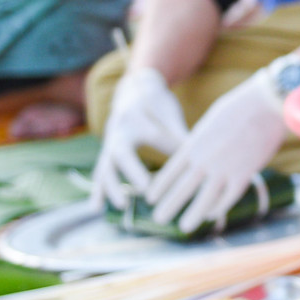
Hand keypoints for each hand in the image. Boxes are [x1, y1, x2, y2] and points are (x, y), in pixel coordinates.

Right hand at [90, 66, 188, 209]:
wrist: (132, 90)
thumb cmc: (156, 103)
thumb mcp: (168, 113)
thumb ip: (180, 135)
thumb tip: (203, 158)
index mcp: (137, 115)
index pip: (153, 134)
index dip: (166, 148)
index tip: (179, 165)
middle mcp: (119, 130)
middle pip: (122, 151)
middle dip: (132, 170)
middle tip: (145, 189)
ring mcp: (109, 143)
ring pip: (106, 166)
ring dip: (111, 187)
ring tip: (122, 205)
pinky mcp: (106, 154)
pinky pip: (99, 173)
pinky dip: (97, 191)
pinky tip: (96, 209)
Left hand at [146, 65, 286, 233]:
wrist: (265, 103)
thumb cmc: (240, 106)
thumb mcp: (211, 122)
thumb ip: (201, 141)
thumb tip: (196, 156)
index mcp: (194, 144)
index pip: (171, 171)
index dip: (160, 187)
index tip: (150, 198)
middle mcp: (205, 159)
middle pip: (182, 189)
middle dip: (168, 206)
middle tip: (158, 219)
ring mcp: (224, 169)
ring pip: (204, 199)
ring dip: (192, 215)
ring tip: (183, 227)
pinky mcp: (244, 174)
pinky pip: (228, 197)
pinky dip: (219, 208)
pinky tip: (213, 215)